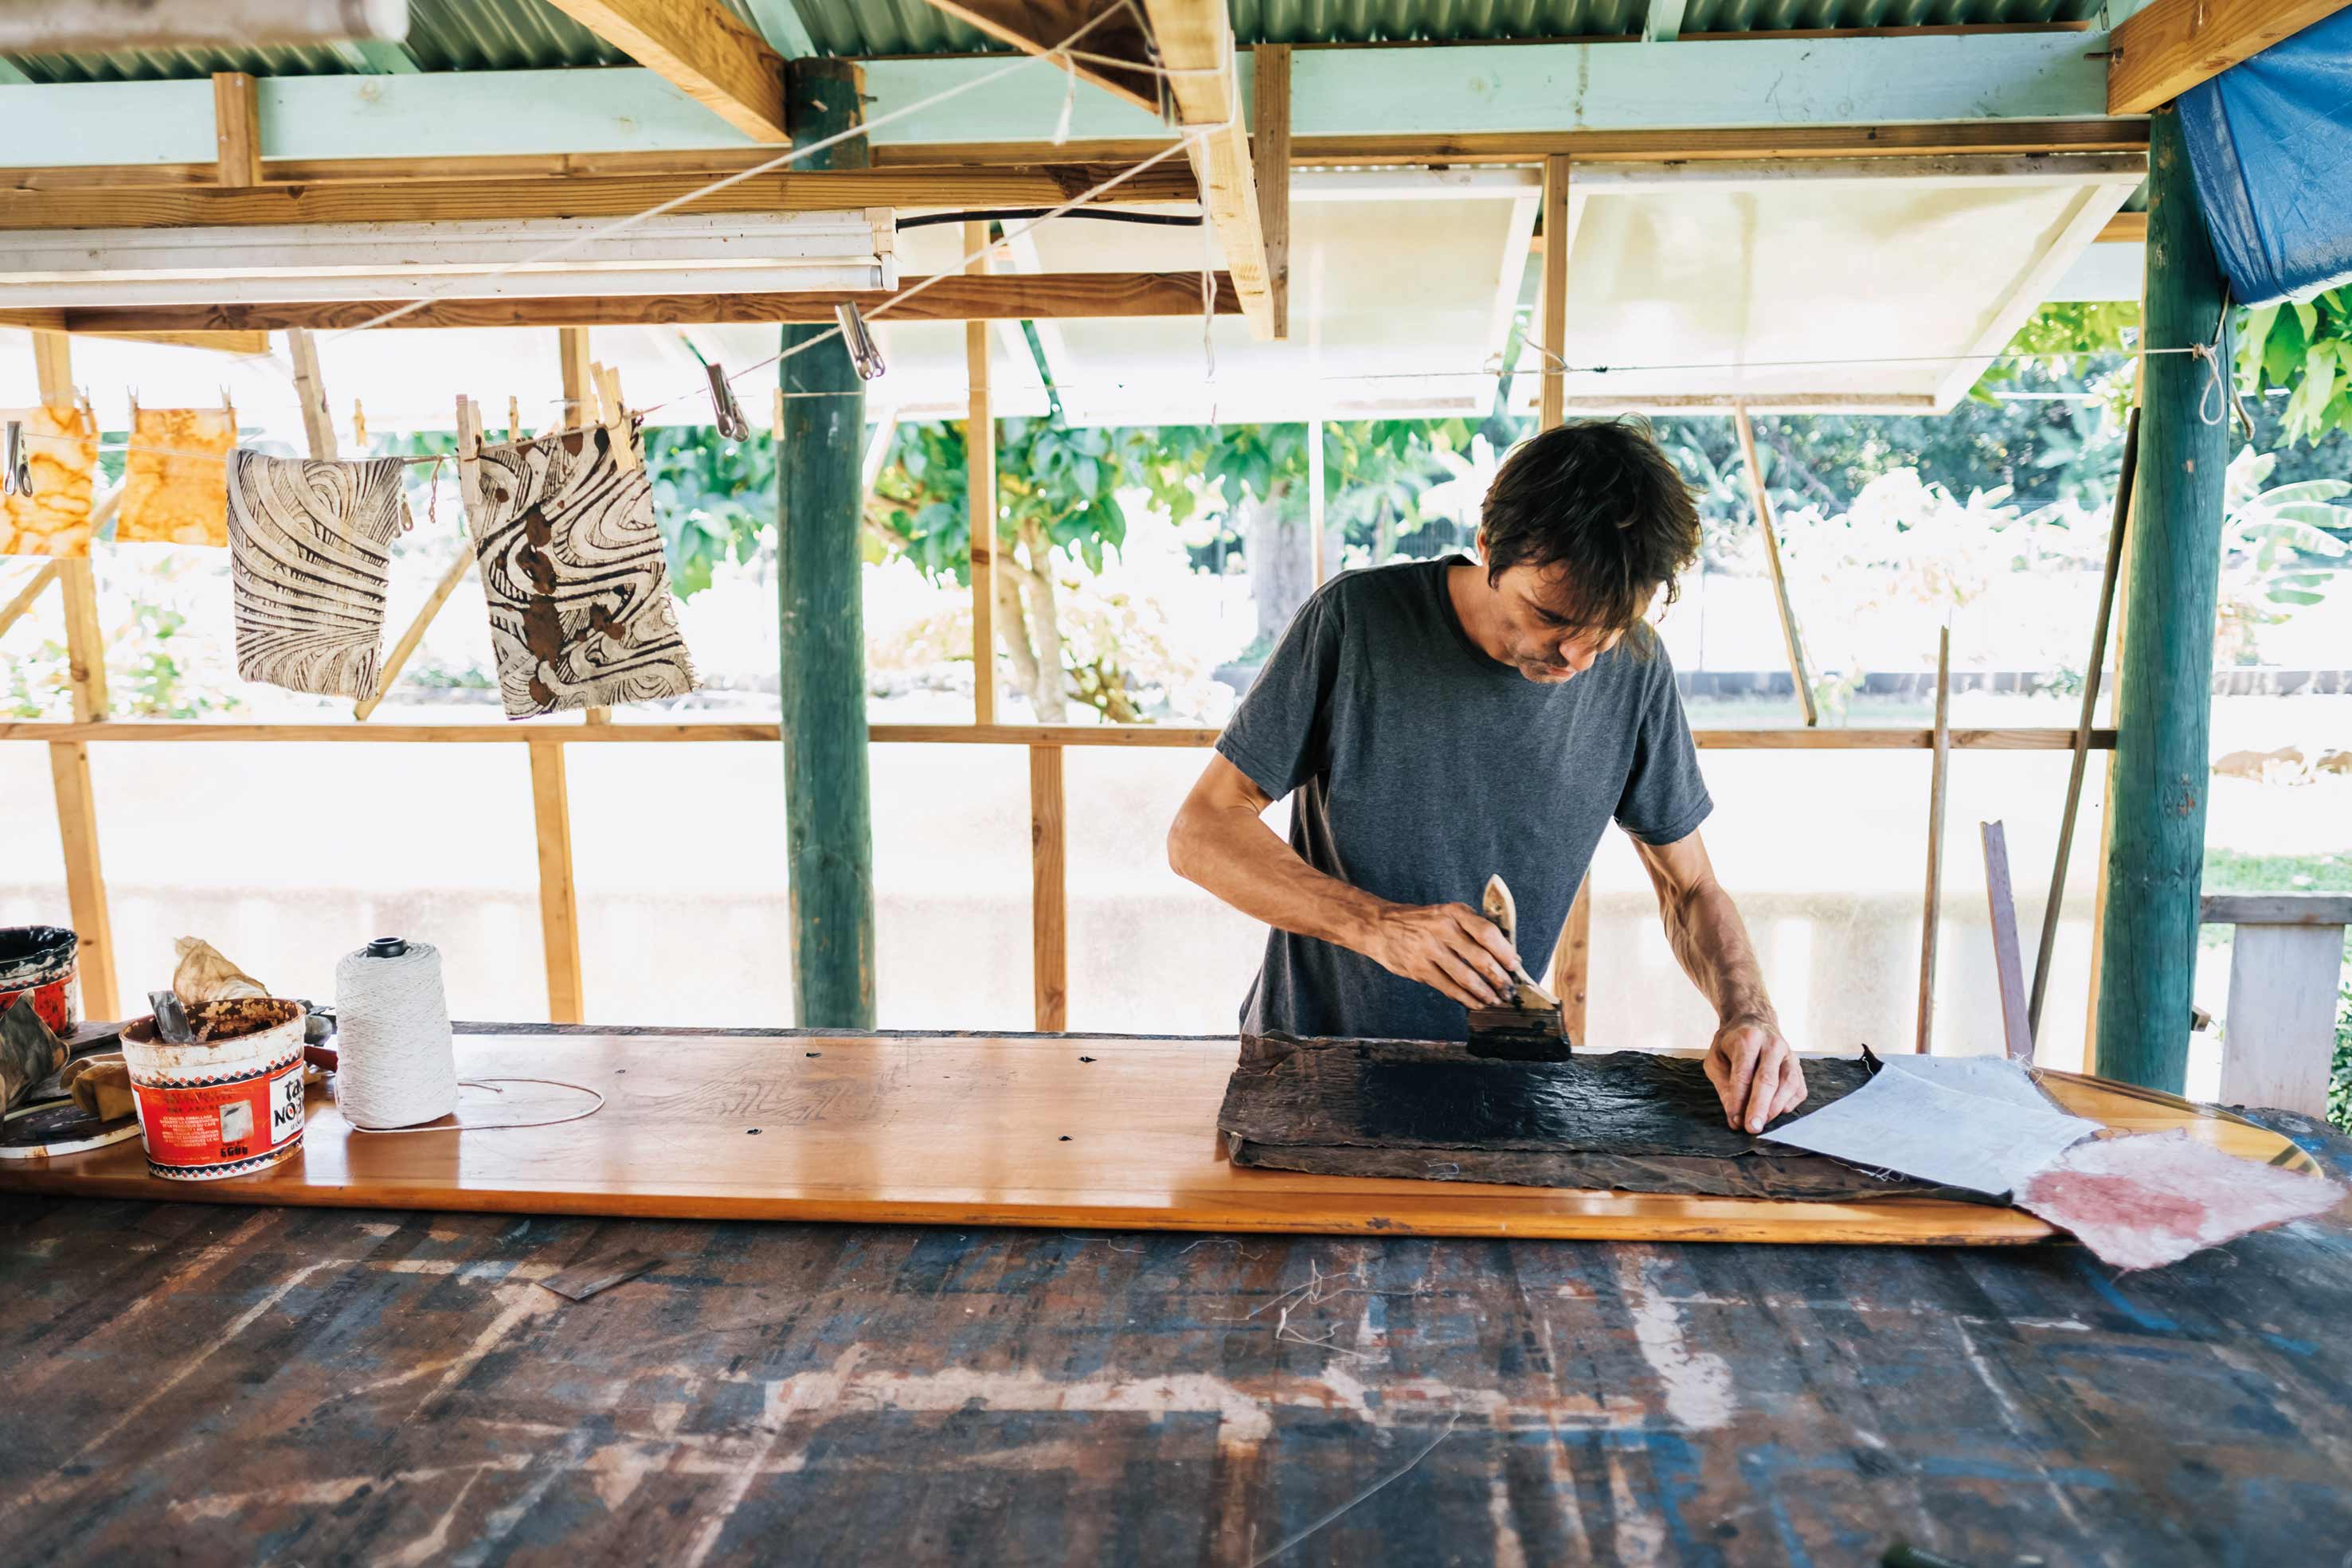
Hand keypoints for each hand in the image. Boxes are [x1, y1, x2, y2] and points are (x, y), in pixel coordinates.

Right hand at [1357, 902, 1519, 1009]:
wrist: (1380, 926)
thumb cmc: (1421, 922)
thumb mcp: (1446, 913)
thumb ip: (1473, 928)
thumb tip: (1505, 954)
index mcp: (1453, 912)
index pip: (1486, 932)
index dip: (1504, 951)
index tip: (1515, 965)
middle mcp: (1442, 928)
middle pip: (1479, 958)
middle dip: (1499, 978)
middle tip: (1509, 990)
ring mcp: (1429, 949)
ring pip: (1466, 977)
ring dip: (1485, 992)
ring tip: (1495, 999)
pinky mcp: (1419, 968)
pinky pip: (1449, 987)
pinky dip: (1466, 998)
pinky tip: (1476, 1003)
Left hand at [1704, 1013, 1805, 1133]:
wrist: (1753, 1021)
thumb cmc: (1731, 1044)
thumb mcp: (1716, 1059)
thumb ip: (1724, 1087)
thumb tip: (1735, 1118)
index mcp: (1748, 1039)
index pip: (1744, 1073)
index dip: (1739, 1099)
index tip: (1735, 1121)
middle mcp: (1773, 1044)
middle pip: (1768, 1080)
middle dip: (1760, 1108)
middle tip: (1752, 1129)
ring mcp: (1790, 1055)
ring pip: (1788, 1086)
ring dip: (1774, 1109)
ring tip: (1761, 1123)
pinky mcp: (1799, 1066)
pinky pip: (1798, 1091)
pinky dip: (1787, 1105)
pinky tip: (1773, 1112)